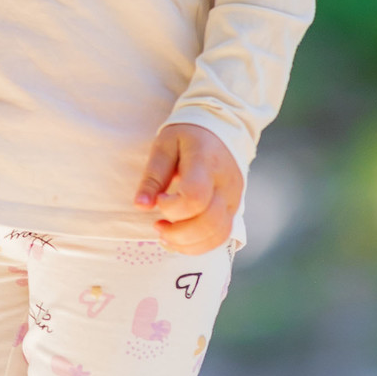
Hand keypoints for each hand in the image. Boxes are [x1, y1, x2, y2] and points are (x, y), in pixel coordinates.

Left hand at [134, 123, 244, 253]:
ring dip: (188, 243)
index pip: (195, 197)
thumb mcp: (164, 146)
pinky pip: (221, 236)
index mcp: (207, 163)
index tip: (159, 200)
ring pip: (218, 235)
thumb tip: (141, 205)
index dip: (172, 208)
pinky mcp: (235, 209)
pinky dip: (199, 245)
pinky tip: (179, 239)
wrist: (220, 130)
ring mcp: (234, 199)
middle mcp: (226, 184)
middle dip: (178, 233)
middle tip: (157, 226)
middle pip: (209, 223)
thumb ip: (153, 176)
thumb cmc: (187, 136)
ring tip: (166, 234)